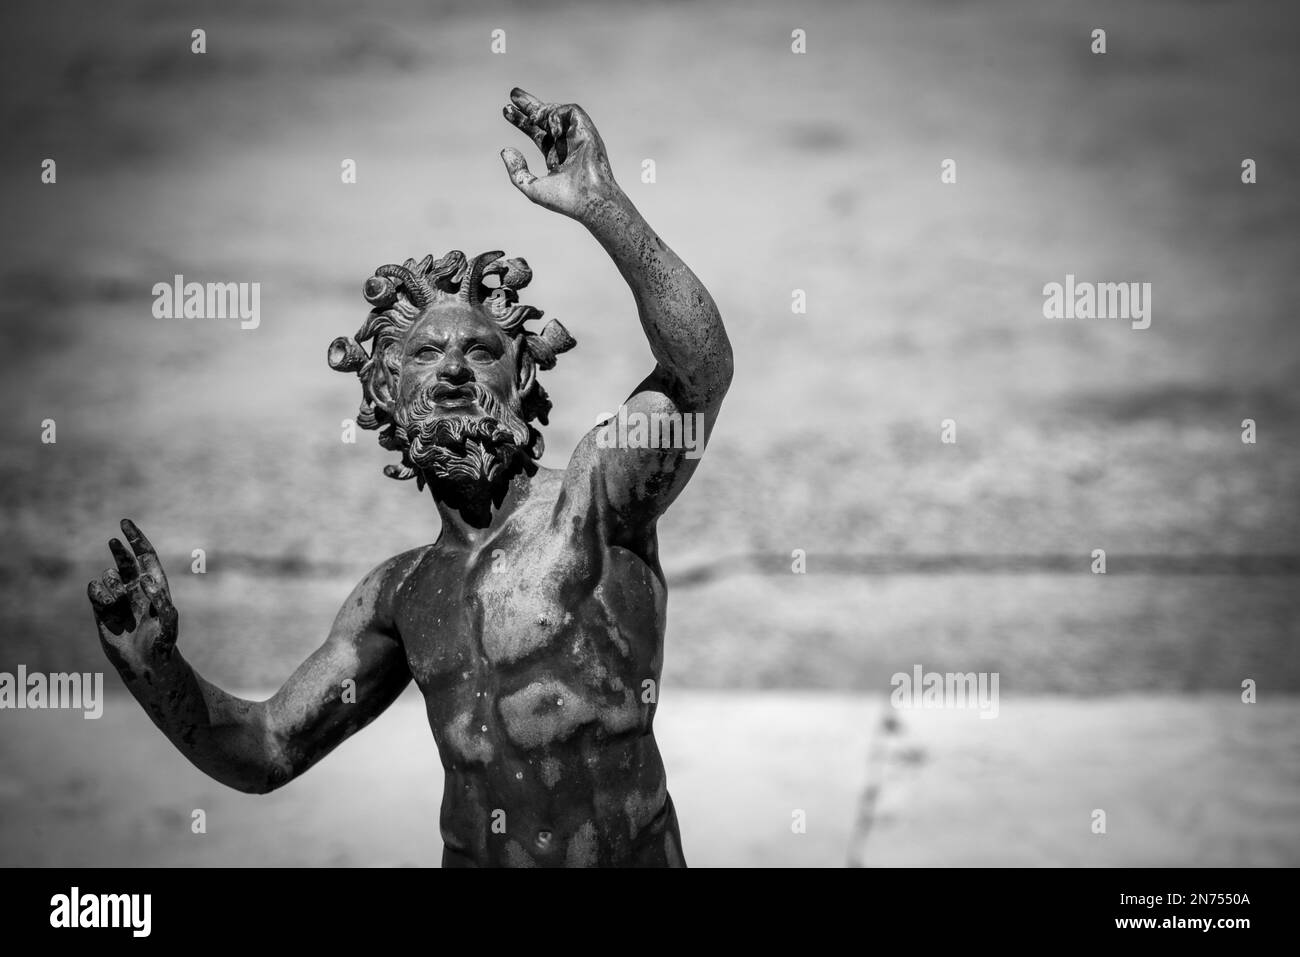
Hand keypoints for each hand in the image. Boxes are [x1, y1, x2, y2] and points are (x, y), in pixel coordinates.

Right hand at [88, 519, 177, 673]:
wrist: (145, 662)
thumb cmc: (162, 642)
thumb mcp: (169, 621)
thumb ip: (160, 599)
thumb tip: (144, 580)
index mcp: (155, 584)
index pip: (145, 555)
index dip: (135, 538)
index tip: (124, 523)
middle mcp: (135, 588)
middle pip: (124, 560)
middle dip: (119, 549)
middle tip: (114, 542)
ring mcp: (118, 597)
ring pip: (108, 576)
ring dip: (112, 585)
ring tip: (119, 604)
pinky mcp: (102, 609)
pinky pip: (94, 590)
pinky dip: (99, 593)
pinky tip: (107, 605)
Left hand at [500, 87, 620, 219]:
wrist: (589, 201)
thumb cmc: (565, 200)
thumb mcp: (532, 187)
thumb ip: (516, 172)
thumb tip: (505, 150)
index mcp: (555, 156)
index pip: (537, 133)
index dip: (521, 121)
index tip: (506, 110)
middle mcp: (566, 144)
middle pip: (546, 119)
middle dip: (530, 105)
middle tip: (513, 94)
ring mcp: (577, 137)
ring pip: (557, 112)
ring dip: (541, 109)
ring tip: (531, 118)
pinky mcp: (587, 131)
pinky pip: (571, 111)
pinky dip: (558, 115)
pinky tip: (550, 127)